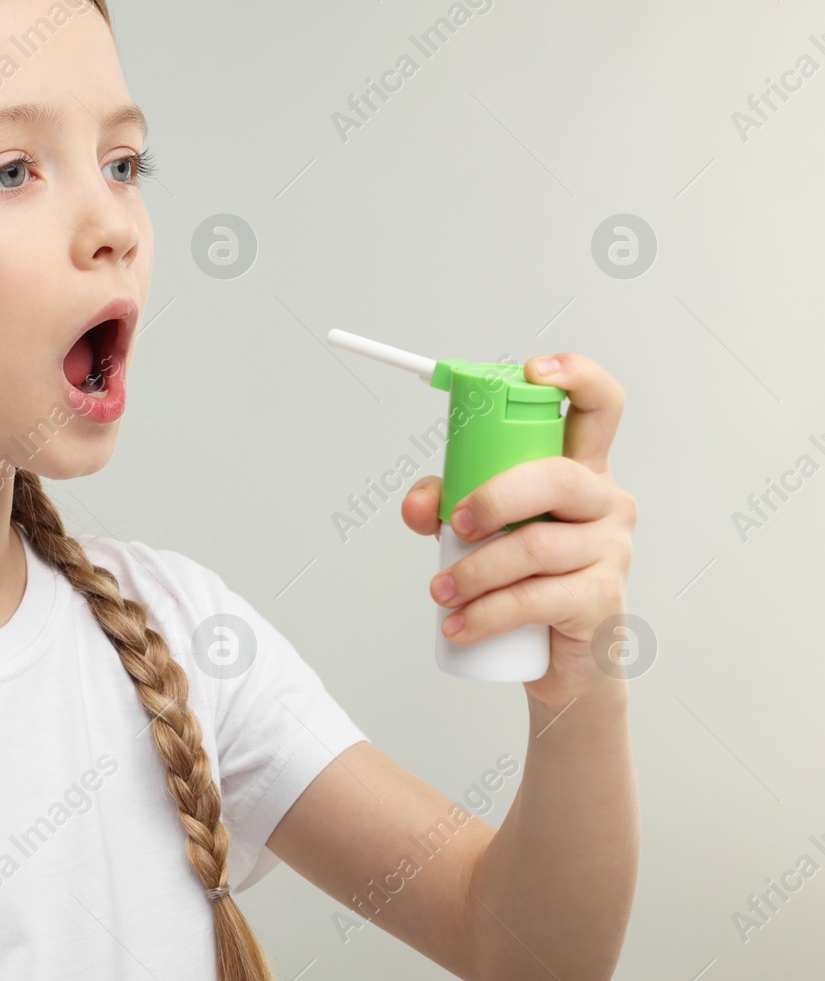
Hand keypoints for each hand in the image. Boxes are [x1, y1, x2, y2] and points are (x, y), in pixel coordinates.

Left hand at [399, 353, 636, 707]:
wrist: (560, 657)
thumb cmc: (522, 577)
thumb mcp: (477, 532)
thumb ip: (444, 504)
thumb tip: (419, 503)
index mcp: (580, 470)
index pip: (599, 407)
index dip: (576, 377)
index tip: (533, 370)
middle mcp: (605, 502)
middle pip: (557, 477)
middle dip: (495, 497)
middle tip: (455, 525)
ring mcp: (611, 550)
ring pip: (537, 545)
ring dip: (474, 571)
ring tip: (440, 592)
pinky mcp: (603, 600)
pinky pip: (537, 598)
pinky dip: (486, 613)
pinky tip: (459, 625)